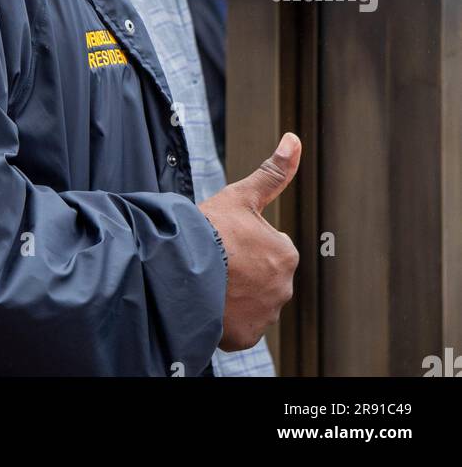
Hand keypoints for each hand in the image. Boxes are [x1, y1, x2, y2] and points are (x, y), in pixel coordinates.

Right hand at [199, 132, 300, 351]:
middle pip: (262, 278)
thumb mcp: (242, 195)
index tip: (227, 240)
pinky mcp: (246, 337)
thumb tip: (294, 139)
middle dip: (244, 271)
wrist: (182, 267)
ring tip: (211, 281)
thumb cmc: (211, 229)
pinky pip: (240, 327)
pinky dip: (227, 319)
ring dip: (236, 295)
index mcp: (286, 253)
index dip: (246, 243)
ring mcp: (265, 315)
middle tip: (218, 261)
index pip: (271, 249)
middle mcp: (283, 288)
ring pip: (251, 303)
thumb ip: (273, 172)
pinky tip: (211, 303)